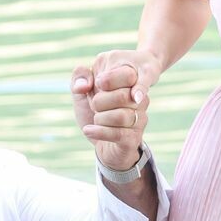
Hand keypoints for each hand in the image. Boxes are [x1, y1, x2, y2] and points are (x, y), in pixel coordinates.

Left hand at [70, 49, 158, 172]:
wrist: (102, 145)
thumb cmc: (94, 114)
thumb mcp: (82, 92)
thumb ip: (80, 77)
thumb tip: (84, 85)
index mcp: (131, 85)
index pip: (128, 75)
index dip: (107, 80)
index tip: (96, 87)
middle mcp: (140, 102)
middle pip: (122, 96)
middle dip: (99, 102)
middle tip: (94, 106)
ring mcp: (139, 121)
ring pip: (120, 116)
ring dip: (100, 118)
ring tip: (94, 120)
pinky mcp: (133, 139)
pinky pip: (118, 134)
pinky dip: (98, 131)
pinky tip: (88, 130)